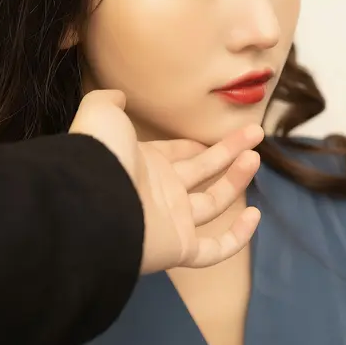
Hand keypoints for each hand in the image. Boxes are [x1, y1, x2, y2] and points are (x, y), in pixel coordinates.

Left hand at [69, 90, 262, 273]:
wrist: (90, 204)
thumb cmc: (99, 157)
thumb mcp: (102, 114)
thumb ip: (109, 101)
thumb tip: (117, 95)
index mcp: (144, 163)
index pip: (177, 155)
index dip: (195, 146)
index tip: (216, 138)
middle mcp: (160, 192)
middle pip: (202, 172)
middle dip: (228, 152)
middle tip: (254, 133)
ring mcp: (171, 221)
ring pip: (213, 203)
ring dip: (236, 181)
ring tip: (254, 157)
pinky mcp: (179, 248)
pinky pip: (213, 249)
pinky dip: (237, 237)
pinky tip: (254, 215)